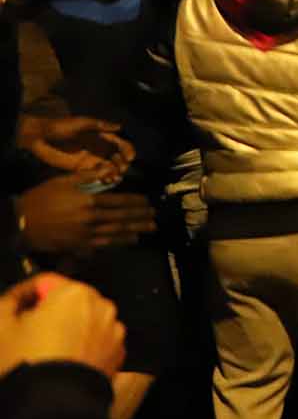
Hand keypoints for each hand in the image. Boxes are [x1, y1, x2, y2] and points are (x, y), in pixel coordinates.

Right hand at [0, 275, 124, 379]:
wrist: (51, 406)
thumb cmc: (26, 365)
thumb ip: (6, 305)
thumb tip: (11, 302)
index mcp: (75, 294)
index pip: (44, 283)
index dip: (22, 295)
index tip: (10, 307)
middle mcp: (101, 308)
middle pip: (66, 304)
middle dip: (45, 315)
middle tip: (22, 333)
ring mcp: (112, 333)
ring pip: (81, 324)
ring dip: (63, 332)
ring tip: (39, 353)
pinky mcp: (115, 357)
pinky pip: (93, 344)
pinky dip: (79, 349)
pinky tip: (57, 364)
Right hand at [16, 174, 155, 253]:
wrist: (21, 222)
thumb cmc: (42, 198)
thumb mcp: (63, 181)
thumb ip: (88, 176)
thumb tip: (109, 172)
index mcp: (89, 201)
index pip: (119, 201)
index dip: (136, 202)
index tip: (148, 202)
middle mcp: (91, 218)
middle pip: (122, 218)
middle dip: (140, 217)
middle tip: (155, 217)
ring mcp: (85, 234)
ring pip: (116, 233)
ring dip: (134, 231)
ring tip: (149, 229)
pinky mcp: (78, 246)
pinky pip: (103, 245)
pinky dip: (118, 243)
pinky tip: (129, 241)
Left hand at [18, 117, 133, 183]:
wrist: (41, 138)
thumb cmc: (61, 126)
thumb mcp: (81, 123)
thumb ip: (100, 126)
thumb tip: (120, 127)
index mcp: (101, 136)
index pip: (120, 144)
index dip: (128, 150)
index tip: (129, 157)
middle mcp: (99, 148)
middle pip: (118, 157)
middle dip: (122, 164)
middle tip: (121, 169)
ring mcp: (91, 159)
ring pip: (109, 167)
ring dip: (115, 173)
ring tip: (115, 178)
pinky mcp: (82, 169)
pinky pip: (96, 175)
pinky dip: (104, 178)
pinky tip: (107, 181)